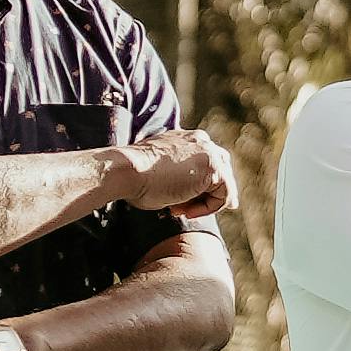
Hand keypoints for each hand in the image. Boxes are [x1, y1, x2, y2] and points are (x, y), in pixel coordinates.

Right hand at [109, 128, 237, 219]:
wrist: (126, 171)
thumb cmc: (134, 178)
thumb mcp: (159, 174)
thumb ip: (177, 177)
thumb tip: (186, 198)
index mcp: (186, 139)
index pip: (206, 161)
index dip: (200, 187)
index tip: (181, 204)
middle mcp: (201, 141)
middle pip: (221, 169)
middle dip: (209, 194)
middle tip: (190, 212)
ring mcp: (209, 152)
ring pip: (224, 184)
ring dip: (205, 203)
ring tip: (180, 211)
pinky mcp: (213, 168)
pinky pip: (224, 195)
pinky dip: (209, 208)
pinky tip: (187, 212)